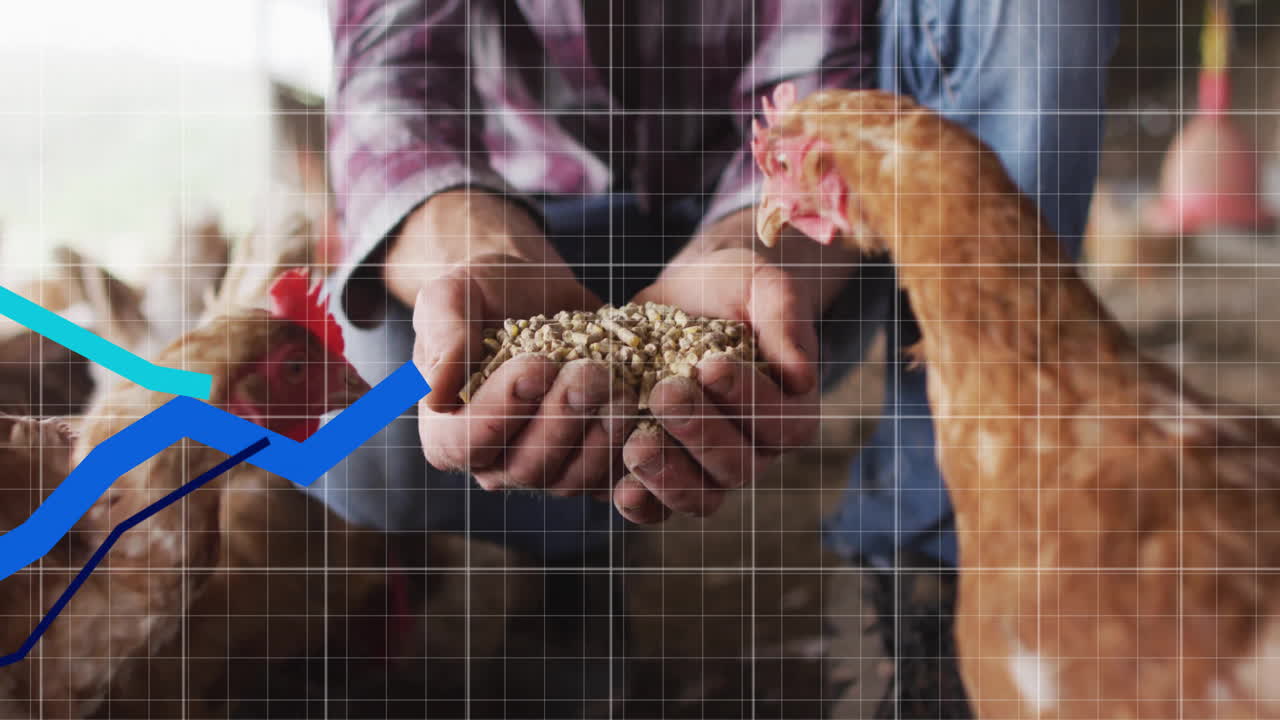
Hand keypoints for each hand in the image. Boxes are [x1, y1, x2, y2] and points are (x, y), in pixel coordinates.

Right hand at [392, 192, 636, 496]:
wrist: (537, 288)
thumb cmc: (486, 291)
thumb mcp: (453, 295)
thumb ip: (443, 336)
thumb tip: (435, 394)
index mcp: (446, 431)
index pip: (464, 444)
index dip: (502, 411)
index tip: (536, 363)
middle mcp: (493, 461)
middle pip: (526, 467)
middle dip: (562, 419)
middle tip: (591, 371)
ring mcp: (545, 467)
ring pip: (572, 479)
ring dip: (600, 435)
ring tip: (620, 383)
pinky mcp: (589, 463)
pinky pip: (611, 477)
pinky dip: (630, 448)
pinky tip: (644, 405)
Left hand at [615, 245, 821, 522]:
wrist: (682, 297)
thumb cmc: (732, 288)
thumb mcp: (761, 284)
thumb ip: (785, 316)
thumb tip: (803, 375)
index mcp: (790, 411)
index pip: (781, 422)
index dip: (748, 399)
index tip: (711, 365)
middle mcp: (754, 450)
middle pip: (738, 465)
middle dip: (701, 433)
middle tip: (665, 392)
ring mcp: (707, 469)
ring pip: (700, 495)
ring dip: (668, 476)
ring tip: (637, 443)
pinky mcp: (664, 474)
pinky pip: (657, 508)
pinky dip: (640, 502)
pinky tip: (618, 485)